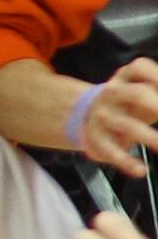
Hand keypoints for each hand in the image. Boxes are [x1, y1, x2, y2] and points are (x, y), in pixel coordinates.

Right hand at [81, 58, 157, 173]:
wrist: (87, 116)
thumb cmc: (128, 104)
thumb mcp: (144, 93)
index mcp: (125, 78)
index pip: (141, 68)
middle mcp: (112, 93)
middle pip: (136, 94)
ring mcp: (103, 116)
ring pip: (127, 125)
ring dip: (151, 138)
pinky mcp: (96, 139)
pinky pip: (111, 151)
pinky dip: (127, 162)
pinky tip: (141, 169)